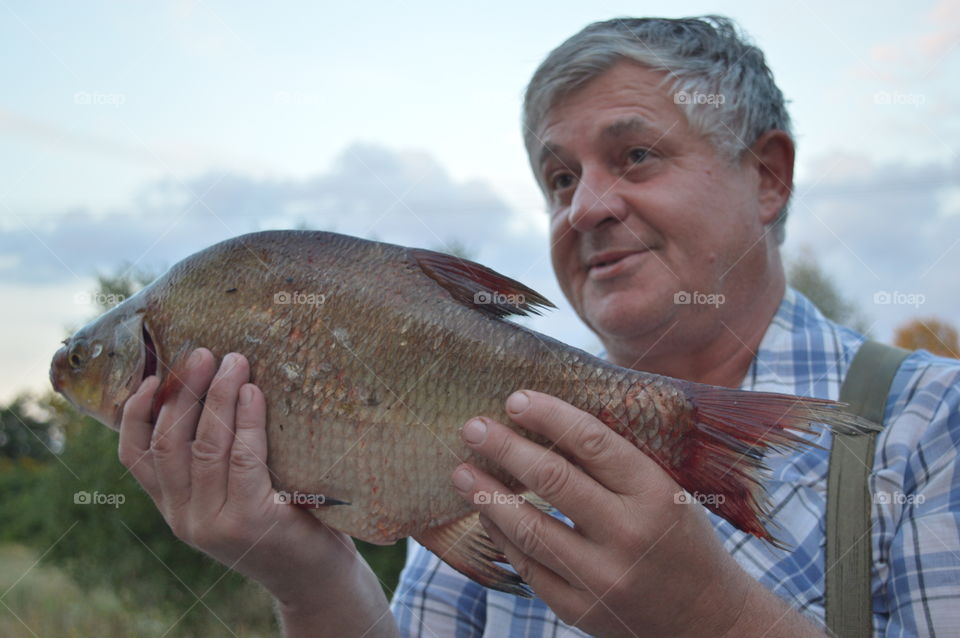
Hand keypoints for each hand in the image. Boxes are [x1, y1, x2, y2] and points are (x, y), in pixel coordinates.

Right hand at [117, 348, 356, 608]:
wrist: (314, 576)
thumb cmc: (283, 519)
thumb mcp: (236, 491)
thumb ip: (218, 458)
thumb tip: (219, 382)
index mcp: (174, 507)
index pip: (135, 456)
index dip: (137, 413)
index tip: (152, 376)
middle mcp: (185, 517)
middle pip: (169, 442)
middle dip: (184, 391)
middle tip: (203, 352)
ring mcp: (214, 522)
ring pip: (205, 446)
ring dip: (218, 397)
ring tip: (235, 362)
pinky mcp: (250, 521)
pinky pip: (244, 459)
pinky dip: (247, 421)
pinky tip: (255, 393)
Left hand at [450, 390, 764, 637]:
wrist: (708, 620)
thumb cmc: (681, 538)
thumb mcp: (668, 491)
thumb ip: (619, 461)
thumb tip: (552, 416)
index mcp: (655, 494)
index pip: (593, 442)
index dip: (549, 416)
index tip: (515, 399)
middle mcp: (629, 535)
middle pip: (553, 480)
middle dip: (505, 448)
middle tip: (473, 427)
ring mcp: (602, 577)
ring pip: (529, 529)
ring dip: (488, 496)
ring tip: (460, 472)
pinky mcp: (579, 609)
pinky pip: (528, 567)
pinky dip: (501, 537)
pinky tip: (485, 515)